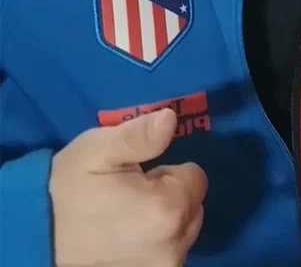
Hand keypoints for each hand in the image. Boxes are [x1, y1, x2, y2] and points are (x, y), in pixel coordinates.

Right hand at [50, 108, 206, 266]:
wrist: (36, 240)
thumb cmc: (68, 191)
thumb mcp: (99, 151)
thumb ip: (140, 135)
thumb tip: (171, 118)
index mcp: (166, 209)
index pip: (194, 177)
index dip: (166, 173)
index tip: (139, 177)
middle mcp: (173, 246)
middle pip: (192, 206)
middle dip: (169, 197)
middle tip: (130, 196)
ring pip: (182, 231)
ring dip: (163, 222)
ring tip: (124, 218)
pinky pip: (168, 252)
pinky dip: (154, 244)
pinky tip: (124, 239)